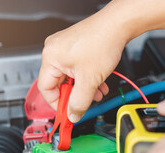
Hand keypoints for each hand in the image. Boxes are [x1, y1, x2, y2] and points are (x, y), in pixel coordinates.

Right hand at [38, 1, 142, 122]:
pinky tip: (99, 83)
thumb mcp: (89, 80)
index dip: (57, 104)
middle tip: (83, 104)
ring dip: (84, 89)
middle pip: (59, 84)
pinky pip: (77, 68)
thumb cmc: (102, 41)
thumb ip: (79, 102)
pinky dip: (87, 78)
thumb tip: (73, 114)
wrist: (118, 25)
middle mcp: (54, 51)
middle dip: (75, 96)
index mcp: (50, 58)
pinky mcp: (76, 47)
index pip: (46, 89)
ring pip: (71, 77)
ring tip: (96, 93)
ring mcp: (65, 48)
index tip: (67, 113)